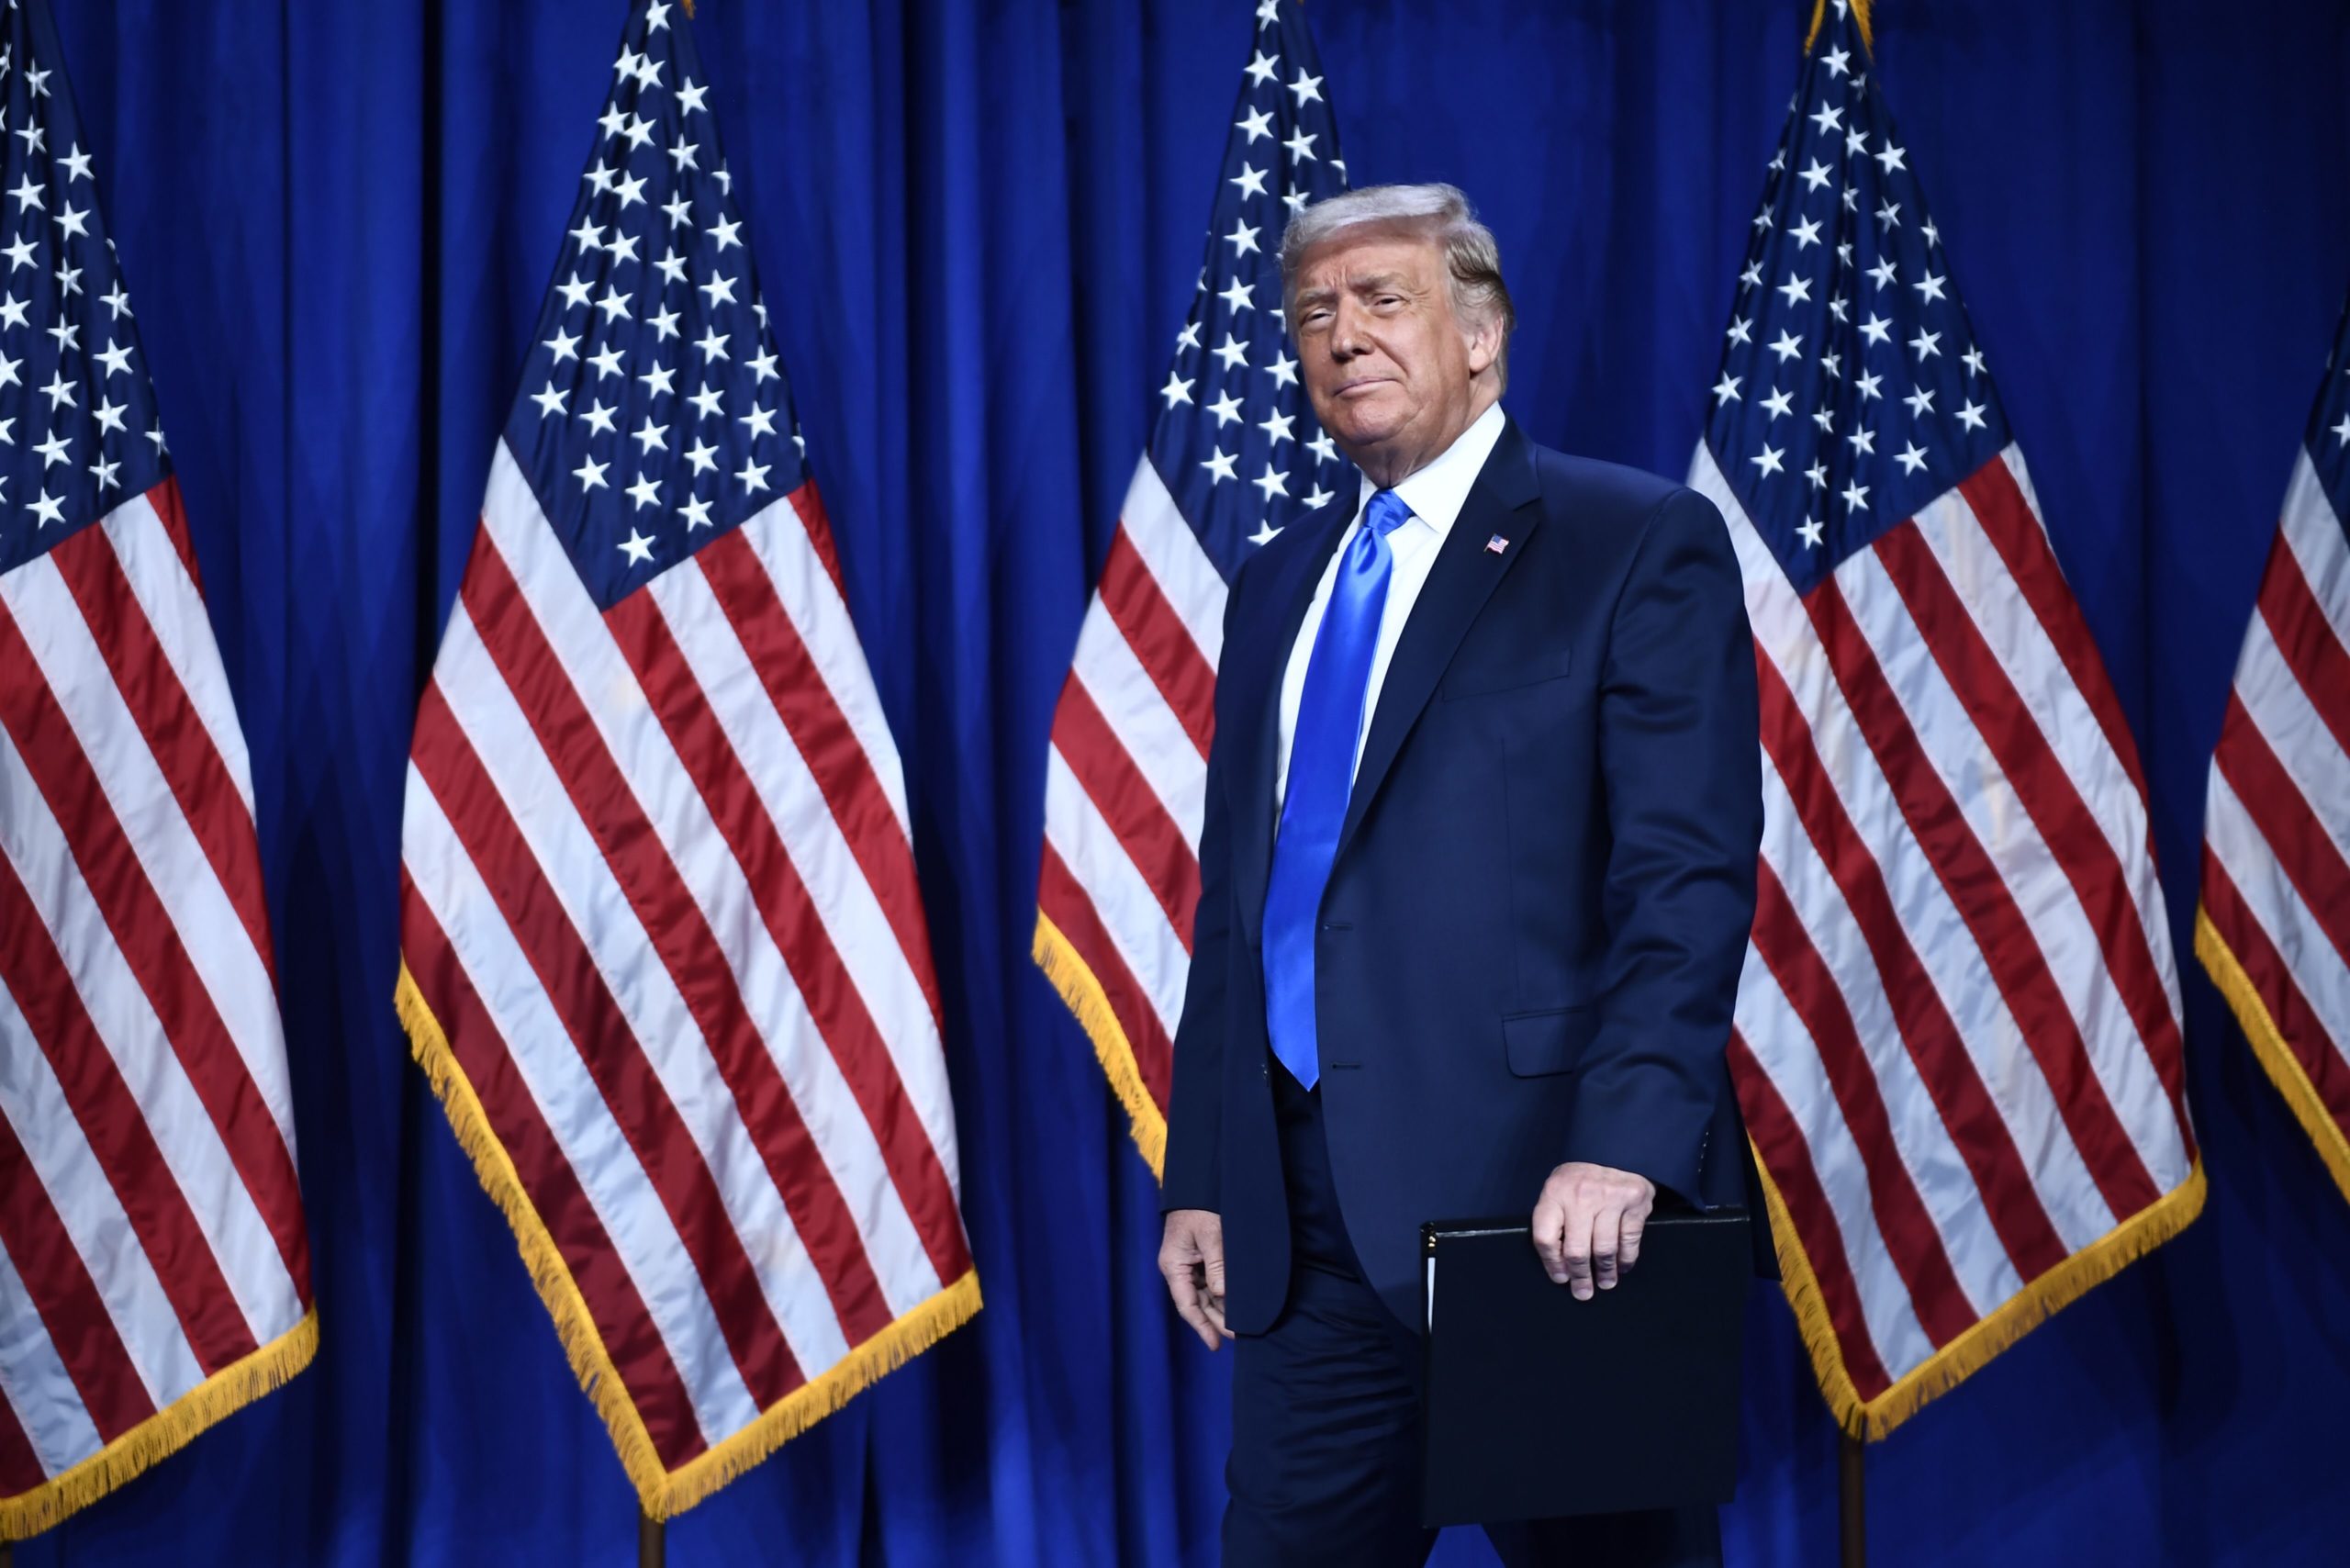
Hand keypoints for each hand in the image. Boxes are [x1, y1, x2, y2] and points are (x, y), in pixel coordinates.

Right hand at [1159, 1208, 1230, 1350]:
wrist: (1199, 1184)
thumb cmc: (1200, 1207)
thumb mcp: (1211, 1235)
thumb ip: (1217, 1266)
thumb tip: (1222, 1295)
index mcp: (1174, 1265)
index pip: (1187, 1304)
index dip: (1201, 1326)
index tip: (1215, 1344)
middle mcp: (1178, 1268)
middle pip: (1196, 1304)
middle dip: (1215, 1321)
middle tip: (1237, 1337)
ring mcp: (1188, 1264)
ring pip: (1204, 1295)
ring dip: (1220, 1309)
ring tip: (1239, 1325)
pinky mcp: (1199, 1258)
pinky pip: (1209, 1282)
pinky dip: (1221, 1294)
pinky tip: (1234, 1304)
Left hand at [1531, 1162, 1656, 1300]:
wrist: (1616, 1153)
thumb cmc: (1581, 1182)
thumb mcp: (1559, 1192)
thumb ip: (1555, 1221)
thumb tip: (1559, 1266)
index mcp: (1554, 1193)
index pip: (1545, 1238)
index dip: (1551, 1264)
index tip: (1560, 1278)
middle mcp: (1580, 1195)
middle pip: (1576, 1250)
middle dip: (1580, 1277)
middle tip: (1583, 1292)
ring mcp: (1609, 1198)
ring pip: (1604, 1250)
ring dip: (1605, 1273)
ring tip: (1605, 1283)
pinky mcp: (1634, 1203)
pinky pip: (1629, 1242)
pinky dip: (1626, 1260)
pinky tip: (1622, 1267)